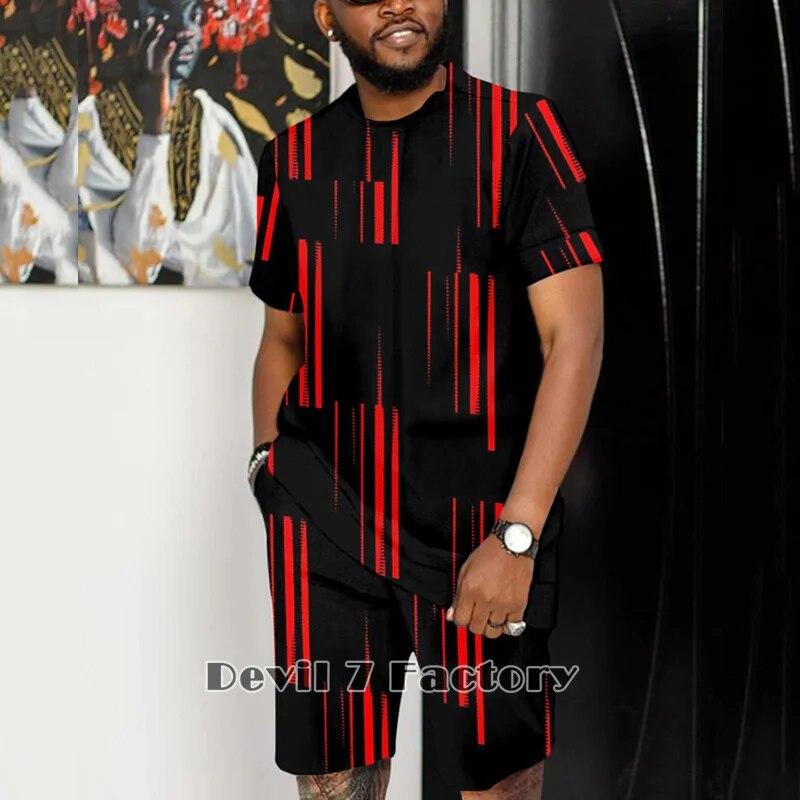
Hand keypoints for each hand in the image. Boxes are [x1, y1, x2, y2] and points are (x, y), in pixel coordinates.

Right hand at [136, 15, 176, 133]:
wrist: (152, 119)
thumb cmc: (150, 107)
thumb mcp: (145, 90)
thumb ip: (145, 79)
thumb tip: (146, 73)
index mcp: (134, 72)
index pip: (133, 49)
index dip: (136, 35)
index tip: (136, 22)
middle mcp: (138, 71)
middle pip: (141, 46)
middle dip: (145, 32)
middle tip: (150, 20)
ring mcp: (148, 74)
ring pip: (151, 51)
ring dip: (156, 38)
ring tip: (161, 26)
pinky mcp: (158, 80)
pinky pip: (163, 62)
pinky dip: (168, 52)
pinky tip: (173, 44)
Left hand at [446, 535, 533, 638]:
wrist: (513, 544)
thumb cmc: (490, 553)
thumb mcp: (466, 569)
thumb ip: (457, 594)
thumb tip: (451, 615)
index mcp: (470, 589)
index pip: (460, 620)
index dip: (460, 619)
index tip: (464, 615)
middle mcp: (486, 599)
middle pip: (476, 629)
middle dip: (474, 624)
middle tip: (477, 615)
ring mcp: (503, 604)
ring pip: (493, 631)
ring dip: (490, 626)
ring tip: (490, 616)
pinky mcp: (518, 605)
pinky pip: (511, 626)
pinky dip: (507, 624)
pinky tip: (504, 614)